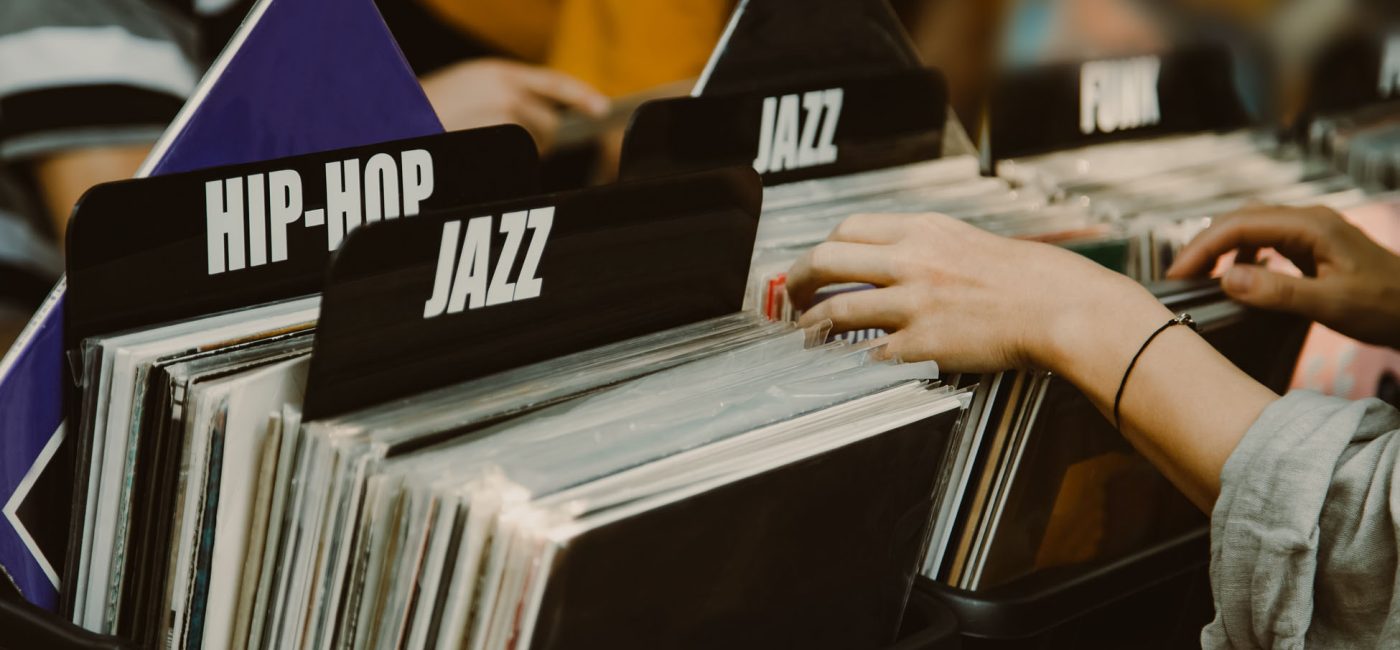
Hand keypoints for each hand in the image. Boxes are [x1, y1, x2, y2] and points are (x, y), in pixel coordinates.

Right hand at [420, 59, 608, 152]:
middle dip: (539, 140)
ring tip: (484, 150)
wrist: (391, 124)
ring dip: (522, 156)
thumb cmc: (422, 114)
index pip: (552, 82)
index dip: (580, 95)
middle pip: (549, 123)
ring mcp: (504, 119)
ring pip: (535, 147)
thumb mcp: (463, 88)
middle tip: (510, 148)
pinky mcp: (501, 144)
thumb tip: (538, 119)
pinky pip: (520, 164)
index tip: (600, 109)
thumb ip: (500, 95)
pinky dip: (510, 168)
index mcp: (495, 72)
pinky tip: (483, 160)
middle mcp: (505, 91)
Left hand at [786, 213, 1170, 373]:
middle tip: (795, 299)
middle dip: (801, 280)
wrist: (1063, 308)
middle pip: (827, 259)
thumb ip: (932, 247)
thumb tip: (899, 261)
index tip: (817, 265)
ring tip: (807, 336)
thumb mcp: (973, 241)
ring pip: (837, 309)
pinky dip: (852, 359)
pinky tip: (847, 363)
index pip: (849, 228)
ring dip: (812, 326)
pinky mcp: (923, 342)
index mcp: (924, 229)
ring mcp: (914, 301)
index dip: (823, 249)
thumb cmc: (1032, 278)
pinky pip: (869, 352)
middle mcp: (911, 260)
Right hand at [1167, 205, 1399, 348]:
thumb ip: (1277, 291)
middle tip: (1179, 279)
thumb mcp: (1331, 304)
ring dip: (1221, 248)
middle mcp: (1308, 220)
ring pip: (1251, 228)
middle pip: (1240, 220)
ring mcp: (1311, 231)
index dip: (1202, 248)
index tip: (1177, 276)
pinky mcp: (1313, 246)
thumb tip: (1226, 279)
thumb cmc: (1386, 307)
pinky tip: (1237, 277)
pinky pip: (1266, 242)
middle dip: (1204, 245)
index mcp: (1311, 225)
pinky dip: (1242, 256)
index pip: (1240, 226)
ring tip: (1200, 277)